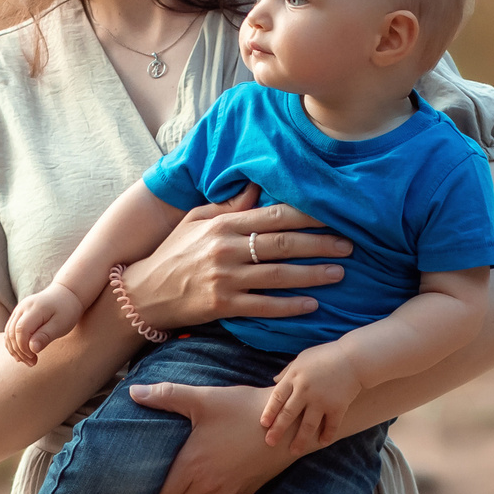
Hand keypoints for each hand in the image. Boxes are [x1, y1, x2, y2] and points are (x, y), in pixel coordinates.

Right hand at [4, 288, 82, 366]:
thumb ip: (46, 336)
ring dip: (15, 349)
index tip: (34, 358)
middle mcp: (23, 307)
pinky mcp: (18, 314)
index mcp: (34, 309)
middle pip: (11, 333)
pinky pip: (10, 330)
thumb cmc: (67, 311)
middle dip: (19, 351)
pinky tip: (22, 354)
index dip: (24, 347)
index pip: (21, 330)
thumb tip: (32, 349)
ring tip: (28, 361)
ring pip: (8, 332)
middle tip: (32, 363)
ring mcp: (19, 309)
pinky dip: (13, 343)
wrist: (66, 294)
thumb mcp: (61, 325)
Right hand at [121, 184, 353, 332]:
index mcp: (223, 224)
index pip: (274, 214)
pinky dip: (289, 306)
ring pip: (278, 275)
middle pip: (282, 244)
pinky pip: (263, 306)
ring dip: (312, 275)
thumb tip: (259, 186)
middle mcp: (226, 249)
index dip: (308, 214)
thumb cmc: (173, 254)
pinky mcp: (222, 306)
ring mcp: (225, 278)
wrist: (144, 294)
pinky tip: (312, 305)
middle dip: (320, 244)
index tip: (336, 213)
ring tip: (340, 273)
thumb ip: (230, 205)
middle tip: (350, 245)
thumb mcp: (196, 221)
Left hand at [129, 381, 290, 493]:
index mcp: (192, 466)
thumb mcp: (203, 399)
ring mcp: (229, 492)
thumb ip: (166, 396)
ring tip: (190, 473)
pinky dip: (213, 491)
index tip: (147, 487)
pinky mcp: (246, 491)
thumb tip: (134, 392)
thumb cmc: (243, 409)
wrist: (288, 423)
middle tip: (165, 481)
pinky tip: (216, 470)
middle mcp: (208, 486)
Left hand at [260, 344, 361, 452]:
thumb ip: (288, 371)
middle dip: (278, 430)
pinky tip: (321, 443)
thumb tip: (275, 381)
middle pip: (288, 414)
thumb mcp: (303, 358)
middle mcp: (305, 390)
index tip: (264, 424)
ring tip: (294, 451)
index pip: (277, 397)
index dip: (269, 412)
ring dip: (300, 440)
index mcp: (295, 377)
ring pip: (307, 425)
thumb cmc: (326, 355)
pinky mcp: (338, 406)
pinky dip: (327, 435)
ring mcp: (322, 400)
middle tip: (269, 443)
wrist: (354, 357)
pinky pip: (331, 426)